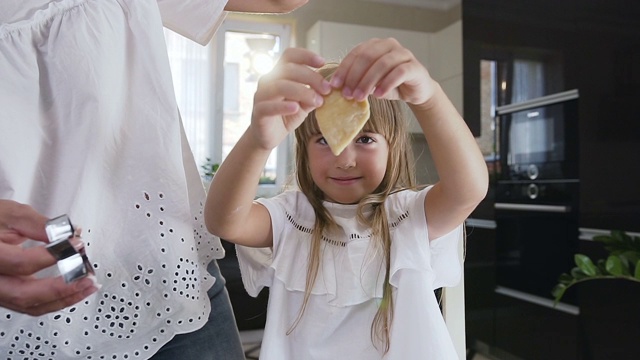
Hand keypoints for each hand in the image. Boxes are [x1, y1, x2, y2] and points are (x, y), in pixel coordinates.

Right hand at [0, 200, 98, 315]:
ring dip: (63, 299)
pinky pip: (30, 305)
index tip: (75, 245)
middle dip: (61, 288)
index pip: (20, 263)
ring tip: (88, 286)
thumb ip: (37, 224)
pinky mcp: (6, 296)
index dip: (52, 255)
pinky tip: (75, 291)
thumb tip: (65, 234)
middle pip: (24, 294)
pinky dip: (55, 301)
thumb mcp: (9, 214)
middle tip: (87, 277)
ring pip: (29, 305)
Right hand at [249, 47, 330, 150]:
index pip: (290, 55)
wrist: (270, 136)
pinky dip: (283, 106)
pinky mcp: (258, 112)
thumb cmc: (286, 116)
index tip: (322, 62)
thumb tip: (328, 87)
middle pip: (288, 69)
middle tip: (327, 89)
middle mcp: (268, 81)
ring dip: (302, 92)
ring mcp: (261, 96)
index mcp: (278, 74)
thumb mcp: (304, 103)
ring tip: (317, 101)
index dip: (306, 55)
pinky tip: (296, 108)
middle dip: (311, 77)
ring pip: (280, 86)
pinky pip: (269, 106)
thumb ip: (313, 94)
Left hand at [328, 37, 435, 105]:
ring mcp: (403, 54)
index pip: (356, 53)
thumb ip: (357, 81)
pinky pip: (399, 72)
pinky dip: (387, 84)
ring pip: (382, 64)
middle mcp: (389, 45)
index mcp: (375, 45)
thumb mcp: (370, 83)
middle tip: (347, 94)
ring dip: (368, 82)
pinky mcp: (415, 66)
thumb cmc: (391, 84)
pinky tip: (378, 95)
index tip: (334, 85)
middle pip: (367, 57)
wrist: (416, 91)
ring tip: (360, 97)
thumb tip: (338, 88)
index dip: (344, 69)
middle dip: (354, 76)